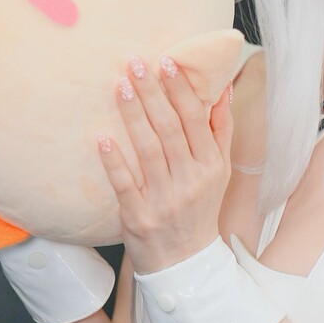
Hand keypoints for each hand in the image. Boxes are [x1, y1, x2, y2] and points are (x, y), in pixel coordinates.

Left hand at [98, 53, 232, 274]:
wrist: (186, 262)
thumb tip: (221, 87)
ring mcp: (164, 199)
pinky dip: (114, 160)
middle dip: (153, 93)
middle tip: (136, 62)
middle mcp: (190, 180)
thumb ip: (220, 129)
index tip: (166, 61)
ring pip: (148, 149)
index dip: (180, 89)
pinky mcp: (139, 215)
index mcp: (211, 166)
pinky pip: (124, 183)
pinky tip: (102, 137)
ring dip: (133, 115)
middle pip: (170, 128)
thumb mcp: (220, 171)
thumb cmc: (200, 209)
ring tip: (120, 86)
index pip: (196, 119)